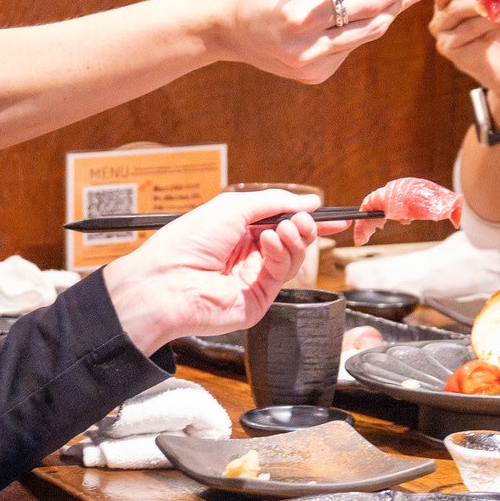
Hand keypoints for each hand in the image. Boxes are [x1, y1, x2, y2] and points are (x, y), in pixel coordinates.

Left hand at [99, 189, 318, 351]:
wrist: (167, 281)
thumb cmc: (187, 241)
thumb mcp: (231, 206)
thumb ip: (273, 202)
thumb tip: (309, 200)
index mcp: (237, 231)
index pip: (281, 223)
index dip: (306, 219)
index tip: (332, 216)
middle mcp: (247, 255)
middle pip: (292, 241)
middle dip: (303, 227)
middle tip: (303, 221)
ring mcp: (253, 278)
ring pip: (293, 258)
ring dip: (293, 239)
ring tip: (282, 230)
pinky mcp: (258, 299)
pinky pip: (283, 275)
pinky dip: (281, 255)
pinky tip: (269, 243)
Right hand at [206, 0, 422, 84]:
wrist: (226, 25)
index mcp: (301, 17)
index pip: (364, 1)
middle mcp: (308, 49)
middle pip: (372, 24)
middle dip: (396, 1)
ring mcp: (312, 67)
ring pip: (365, 38)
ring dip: (386, 15)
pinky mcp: (314, 76)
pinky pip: (348, 48)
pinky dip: (358, 29)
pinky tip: (362, 14)